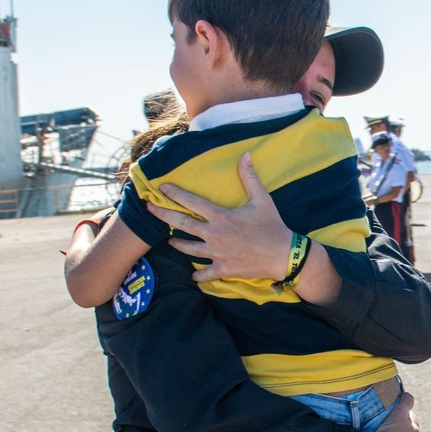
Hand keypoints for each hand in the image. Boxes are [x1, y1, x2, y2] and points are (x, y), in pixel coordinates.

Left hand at [153, 154, 292, 281]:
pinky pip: (205, 273)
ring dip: (177, 245)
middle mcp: (213, 234)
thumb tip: (245, 155)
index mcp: (220, 216)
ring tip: (168, 242)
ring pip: (188, 249)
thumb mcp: (261, 199)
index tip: (161, 188)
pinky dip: (199, 275)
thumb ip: (249, 177)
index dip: (175, 194)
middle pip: (181, 224)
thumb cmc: (272, 225)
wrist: (282, 255)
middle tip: (148, 209)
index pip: (191, 202)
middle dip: (162, 215)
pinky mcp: (223, 269)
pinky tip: (193, 276)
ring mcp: (216, 253)